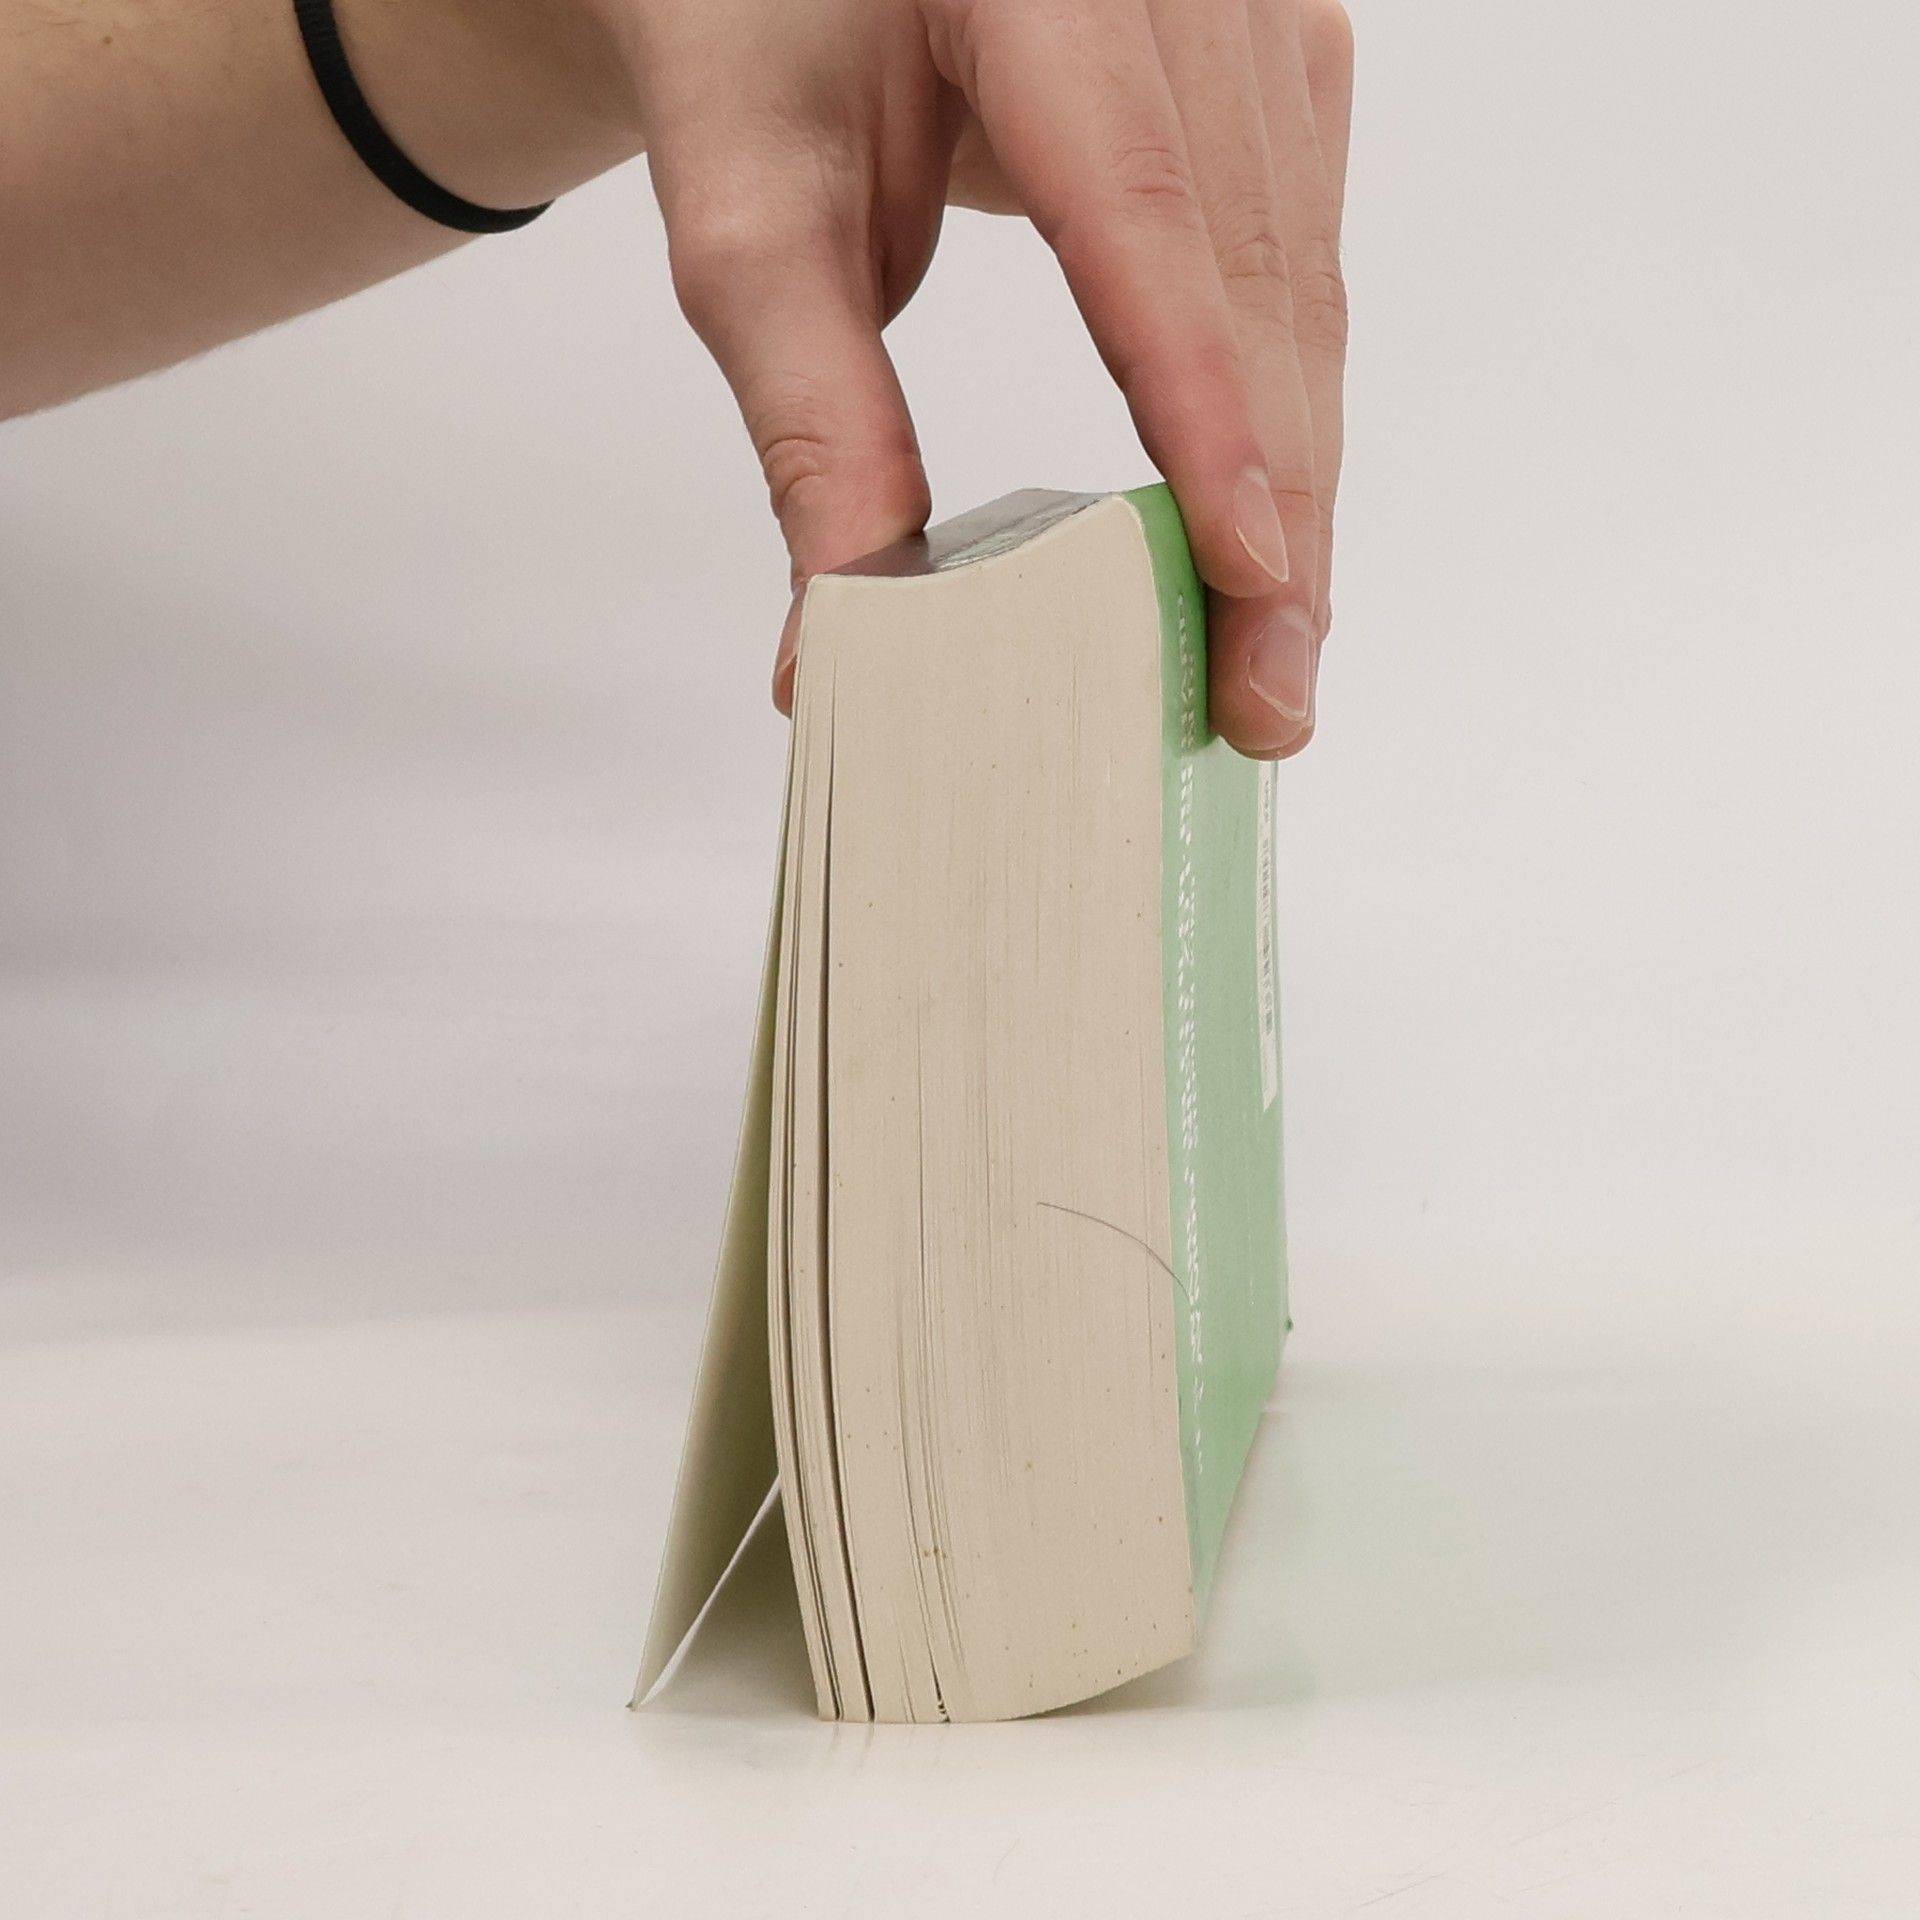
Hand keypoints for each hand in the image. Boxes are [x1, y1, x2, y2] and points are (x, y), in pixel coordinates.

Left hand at [624, 0, 1353, 757]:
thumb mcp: (753, 219)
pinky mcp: (1279, 73)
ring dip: (1296, 484)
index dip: (1201, 402)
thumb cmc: (757, 37)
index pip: (1139, 208)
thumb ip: (813, 416)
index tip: (1242, 576)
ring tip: (1272, 651)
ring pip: (1305, 285)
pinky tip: (1270, 534)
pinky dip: (1285, 414)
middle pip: (1258, 270)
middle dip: (1274, 506)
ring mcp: (1255, 16)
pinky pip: (1304, 264)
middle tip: (1265, 697)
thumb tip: (847, 635)